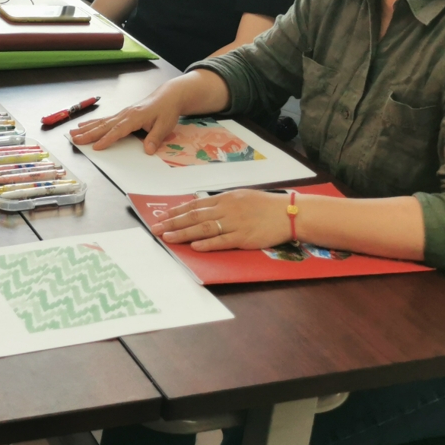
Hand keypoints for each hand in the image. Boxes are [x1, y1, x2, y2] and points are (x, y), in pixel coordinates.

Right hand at [69, 87, 182, 152]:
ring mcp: (122, 113)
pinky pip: (104, 119)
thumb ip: (155, 138)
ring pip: (101, 122)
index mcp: (135, 117)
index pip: (118, 130)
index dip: (107, 139)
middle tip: (74, 139)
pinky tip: (83, 125)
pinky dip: (92, 123)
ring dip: (86, 128)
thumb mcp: (165, 125)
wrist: (168, 96)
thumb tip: (148, 151)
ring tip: (72, 133)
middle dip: (88, 133)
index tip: (96, 147)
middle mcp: (125, 114)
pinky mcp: (122, 114)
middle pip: (104, 125)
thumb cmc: (167, 110)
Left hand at [154, 190, 291, 250]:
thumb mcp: (241, 197)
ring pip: (204, 228)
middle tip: (155, 228)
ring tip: (167, 238)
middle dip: (173, 223)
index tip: (161, 216)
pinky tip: (194, 246)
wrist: (288, 213)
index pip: (195, 205)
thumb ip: (222, 202)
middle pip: (194, 216)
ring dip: (183, 233)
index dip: (177, 211)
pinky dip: (207, 244)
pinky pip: (222, 241)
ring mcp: (235, 223)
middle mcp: (226, 209)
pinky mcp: (244, 237)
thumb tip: (202, 206)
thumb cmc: (265, 206)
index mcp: (225, 199)